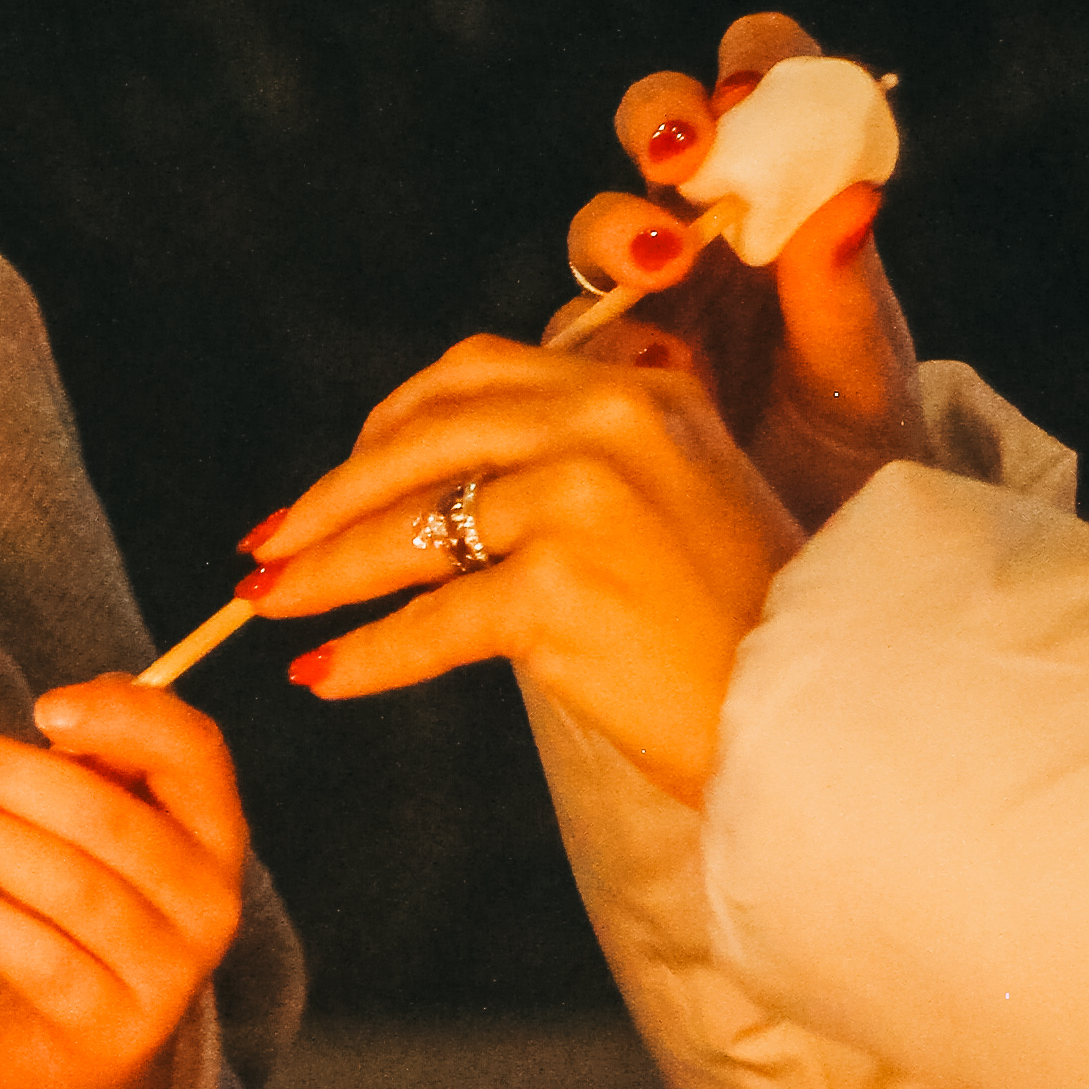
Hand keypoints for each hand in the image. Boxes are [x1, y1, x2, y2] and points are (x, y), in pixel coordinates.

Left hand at [0, 678, 249, 1088]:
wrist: (83, 1053)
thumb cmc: (81, 913)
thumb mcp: (100, 833)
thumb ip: (93, 769)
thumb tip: (56, 718)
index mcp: (214, 832)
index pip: (195, 751)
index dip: (122, 716)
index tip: (40, 707)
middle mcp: (210, 901)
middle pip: (110, 818)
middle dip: (8, 773)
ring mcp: (170, 973)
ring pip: (72, 887)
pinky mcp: (116, 1031)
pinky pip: (45, 963)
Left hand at [244, 334, 802, 801]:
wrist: (823, 712)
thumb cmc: (742, 631)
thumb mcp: (674, 508)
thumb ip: (573, 474)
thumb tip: (430, 500)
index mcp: (637, 390)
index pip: (471, 376)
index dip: (382, 429)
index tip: (330, 482)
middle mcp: (611, 423)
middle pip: (421, 440)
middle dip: (327, 498)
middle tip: (266, 547)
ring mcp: (585, 499)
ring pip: (412, 529)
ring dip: (325, 573)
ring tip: (269, 608)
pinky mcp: (563, 585)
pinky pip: (431, 622)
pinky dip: (368, 654)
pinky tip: (325, 675)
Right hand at [564, 8, 932, 529]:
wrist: (808, 558)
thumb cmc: (855, 453)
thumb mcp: (863, 378)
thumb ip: (844, 291)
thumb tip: (856, 194)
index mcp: (787, 202)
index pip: (765, 85)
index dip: (752, 67)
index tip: (751, 99)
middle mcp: (707, 231)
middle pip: (656, 129)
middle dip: (659, 124)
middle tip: (682, 160)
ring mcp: (644, 298)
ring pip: (601, 227)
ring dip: (618, 232)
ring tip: (657, 268)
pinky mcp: (591, 373)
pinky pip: (567, 340)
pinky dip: (593, 344)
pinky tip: (645, 372)